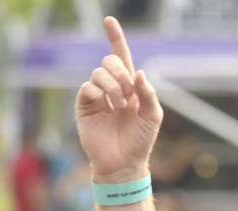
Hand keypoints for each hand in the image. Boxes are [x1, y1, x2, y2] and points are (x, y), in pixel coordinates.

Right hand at [75, 17, 162, 183]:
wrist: (124, 163)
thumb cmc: (141, 141)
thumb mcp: (153, 117)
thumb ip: (148, 93)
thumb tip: (138, 72)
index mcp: (130, 87)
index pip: (121, 57)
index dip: (115, 38)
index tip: (109, 20)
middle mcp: (112, 87)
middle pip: (109, 61)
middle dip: (120, 73)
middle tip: (128, 94)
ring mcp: (97, 95)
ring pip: (99, 73)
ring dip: (113, 87)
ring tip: (120, 107)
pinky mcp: (85, 105)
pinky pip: (88, 87)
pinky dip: (100, 94)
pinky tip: (108, 109)